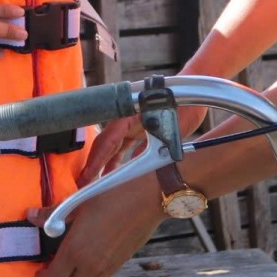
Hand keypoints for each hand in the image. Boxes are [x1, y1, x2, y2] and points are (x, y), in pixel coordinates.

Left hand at [31, 177, 163, 276]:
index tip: (39, 269)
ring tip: (72, 261)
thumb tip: (31, 217)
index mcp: (75, 251)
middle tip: (54, 263)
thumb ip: (52, 214)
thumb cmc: (111, 195)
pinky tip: (91, 255)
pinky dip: (90, 275)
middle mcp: (90, 266)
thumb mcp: (78, 201)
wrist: (149, 197)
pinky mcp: (120, 264)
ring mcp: (107, 268)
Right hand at [81, 103, 207, 183]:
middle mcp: (126, 120)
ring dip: (103, 165)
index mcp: (128, 115)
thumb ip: (155, 150)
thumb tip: (141, 172)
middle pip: (105, 145)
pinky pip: (123, 148)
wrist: (194, 92)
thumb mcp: (171, 130)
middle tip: (83, 184)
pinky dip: (117, 161)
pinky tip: (111, 175)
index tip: (87, 175)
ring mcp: (132, 125)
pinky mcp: (138, 130)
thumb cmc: (183, 104)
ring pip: (112, 148)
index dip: (96, 160)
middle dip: (93, 165)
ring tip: (93, 183)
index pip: (107, 141)